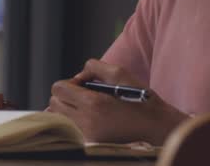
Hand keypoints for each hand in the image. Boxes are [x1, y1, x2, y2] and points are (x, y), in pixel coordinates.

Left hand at [48, 59, 187, 144]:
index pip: (58, 89)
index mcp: (93, 103)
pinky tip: (91, 117)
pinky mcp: (92, 143)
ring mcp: (88, 135)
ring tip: (86, 106)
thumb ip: (94, 67)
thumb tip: (77, 77)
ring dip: (67, 109)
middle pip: (54, 103)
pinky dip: (75, 121)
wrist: (156, 127)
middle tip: (83, 94)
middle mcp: (87, 121)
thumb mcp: (120, 73)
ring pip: (59, 117)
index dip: (67, 83)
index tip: (81, 85)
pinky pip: (71, 128)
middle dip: (65, 95)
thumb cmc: (140, 97)